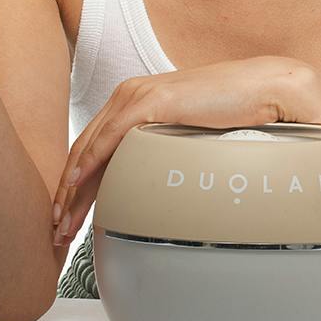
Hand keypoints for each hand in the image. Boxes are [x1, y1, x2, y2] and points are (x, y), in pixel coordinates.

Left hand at [51, 55, 320, 245]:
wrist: (265, 87)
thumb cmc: (235, 112)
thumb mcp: (188, 135)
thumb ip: (166, 149)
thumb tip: (157, 184)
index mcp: (137, 99)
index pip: (94, 145)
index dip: (76, 183)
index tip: (67, 217)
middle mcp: (129, 94)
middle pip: (84, 149)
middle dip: (65, 194)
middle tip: (55, 232)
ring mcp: (137, 95)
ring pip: (88, 149)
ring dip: (70, 190)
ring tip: (62, 226)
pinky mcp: (151, 102)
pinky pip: (107, 140)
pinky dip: (86, 168)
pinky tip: (75, 193)